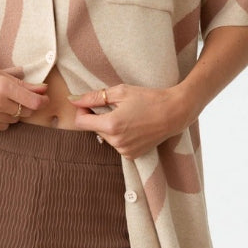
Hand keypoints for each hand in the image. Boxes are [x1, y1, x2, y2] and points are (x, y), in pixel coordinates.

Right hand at [0, 60, 47, 130]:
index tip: (43, 98)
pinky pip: (2, 127)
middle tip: (15, 96)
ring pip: (14, 120)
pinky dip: (1, 119)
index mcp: (2, 86)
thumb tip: (42, 89)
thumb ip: (21, 83)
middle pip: (25, 111)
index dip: (42, 100)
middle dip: (25, 105)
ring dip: (12, 112)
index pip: (34, 101)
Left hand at [69, 83, 188, 158]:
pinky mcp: (132, 155)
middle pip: (93, 129)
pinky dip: (120, 136)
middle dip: (98, 118)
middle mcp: (116, 142)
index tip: (91, 103)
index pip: (81, 122)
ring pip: (105, 137)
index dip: (82, 110)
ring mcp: (124, 151)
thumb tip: (72, 99)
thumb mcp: (121, 92)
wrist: (174, 113)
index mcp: (111, 125)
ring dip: (110, 127)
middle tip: (116, 107)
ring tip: (128, 117)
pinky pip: (117, 144)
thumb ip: (94, 97)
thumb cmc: (149, 98)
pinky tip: (133, 127)